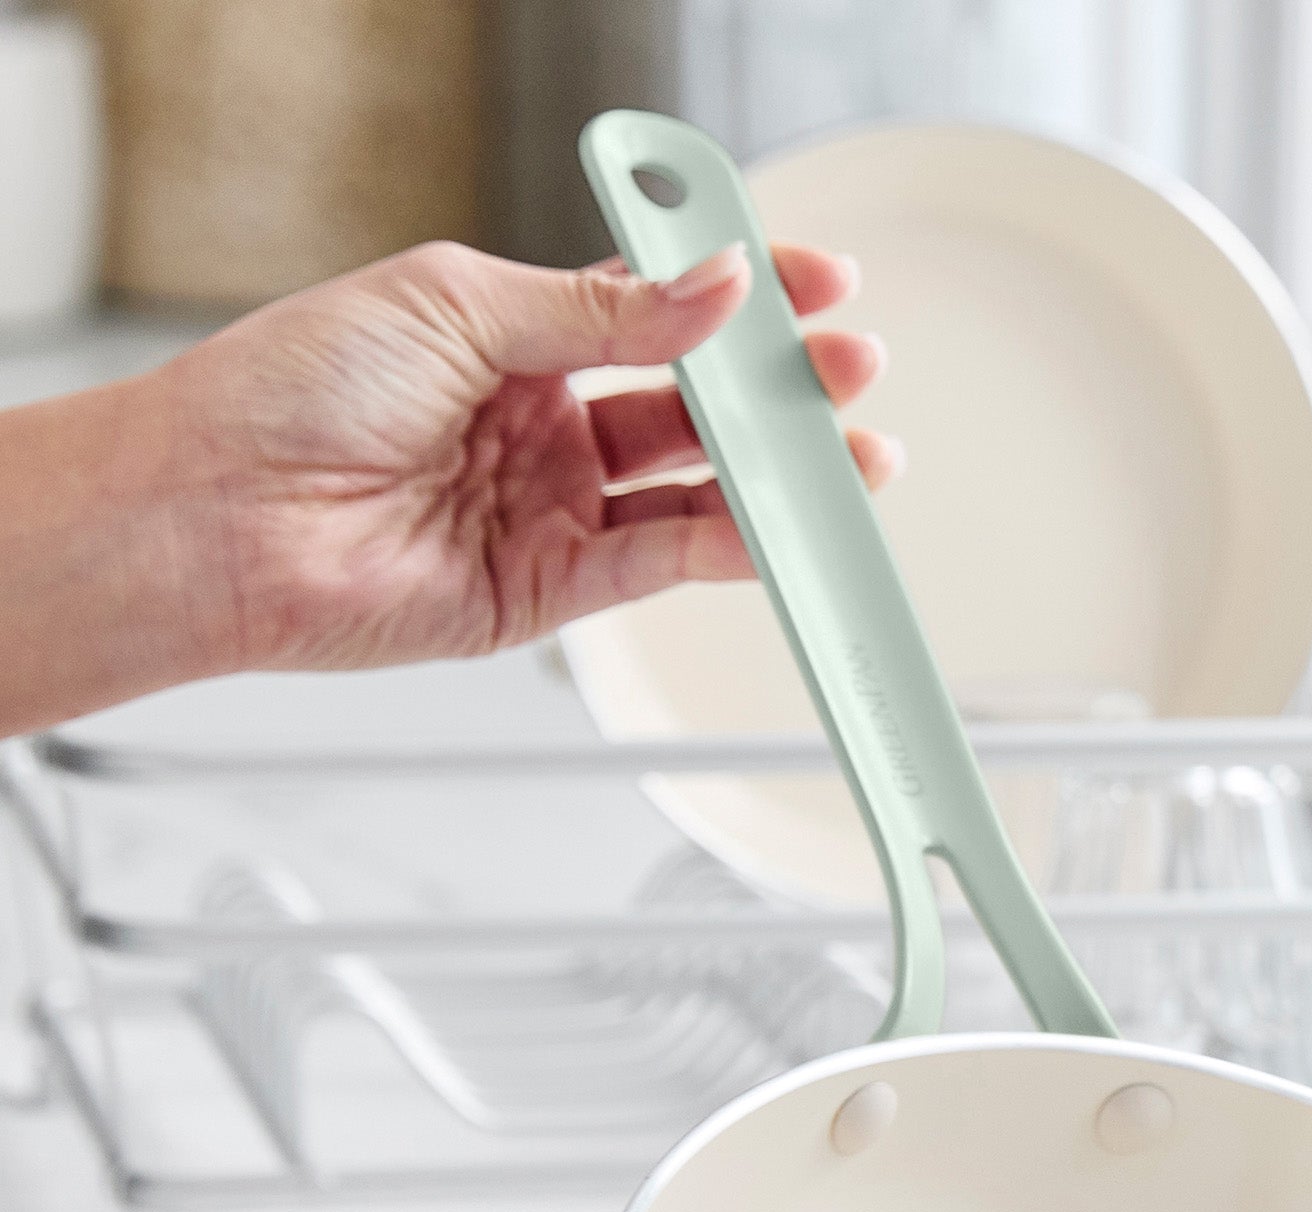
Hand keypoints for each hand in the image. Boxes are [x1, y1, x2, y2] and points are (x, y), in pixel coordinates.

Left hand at [0, 239, 891, 732]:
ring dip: (773, 472)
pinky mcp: (553, 588)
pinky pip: (663, 563)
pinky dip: (729, 545)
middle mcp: (539, 421)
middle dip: (774, 385)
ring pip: (691, 487)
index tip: (807, 281)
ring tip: (846, 455)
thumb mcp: (455, 304)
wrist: (224, 516)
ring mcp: (552, 507)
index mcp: (510, 333)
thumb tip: (710, 290)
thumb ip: (597, 310)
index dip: (734, 293)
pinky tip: (777, 521)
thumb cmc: (291, 392)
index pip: (651, 305)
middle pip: (688, 400)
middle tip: (844, 368)